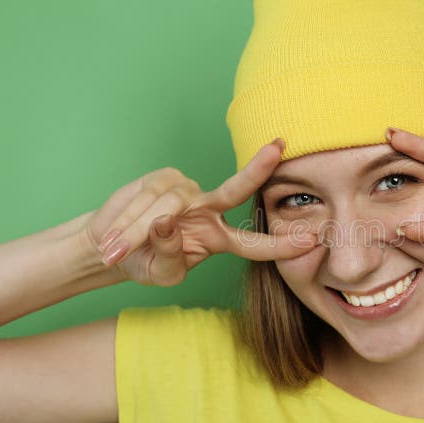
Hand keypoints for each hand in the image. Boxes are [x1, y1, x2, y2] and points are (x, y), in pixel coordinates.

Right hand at [84, 138, 318, 285]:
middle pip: (237, 189)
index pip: (255, 243)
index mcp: (219, 239)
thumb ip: (170, 255)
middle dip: (258, 168)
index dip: (282, 244)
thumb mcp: (161, 274)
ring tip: (114, 252)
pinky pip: (148, 198)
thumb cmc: (145, 262)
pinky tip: (116, 234)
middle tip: (279, 148)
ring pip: (168, 207)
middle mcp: (210, 211)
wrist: (110, 245)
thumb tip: (165, 223)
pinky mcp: (162, 178)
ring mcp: (187, 192)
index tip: (313, 239)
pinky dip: (129, 219)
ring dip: (136, 233)